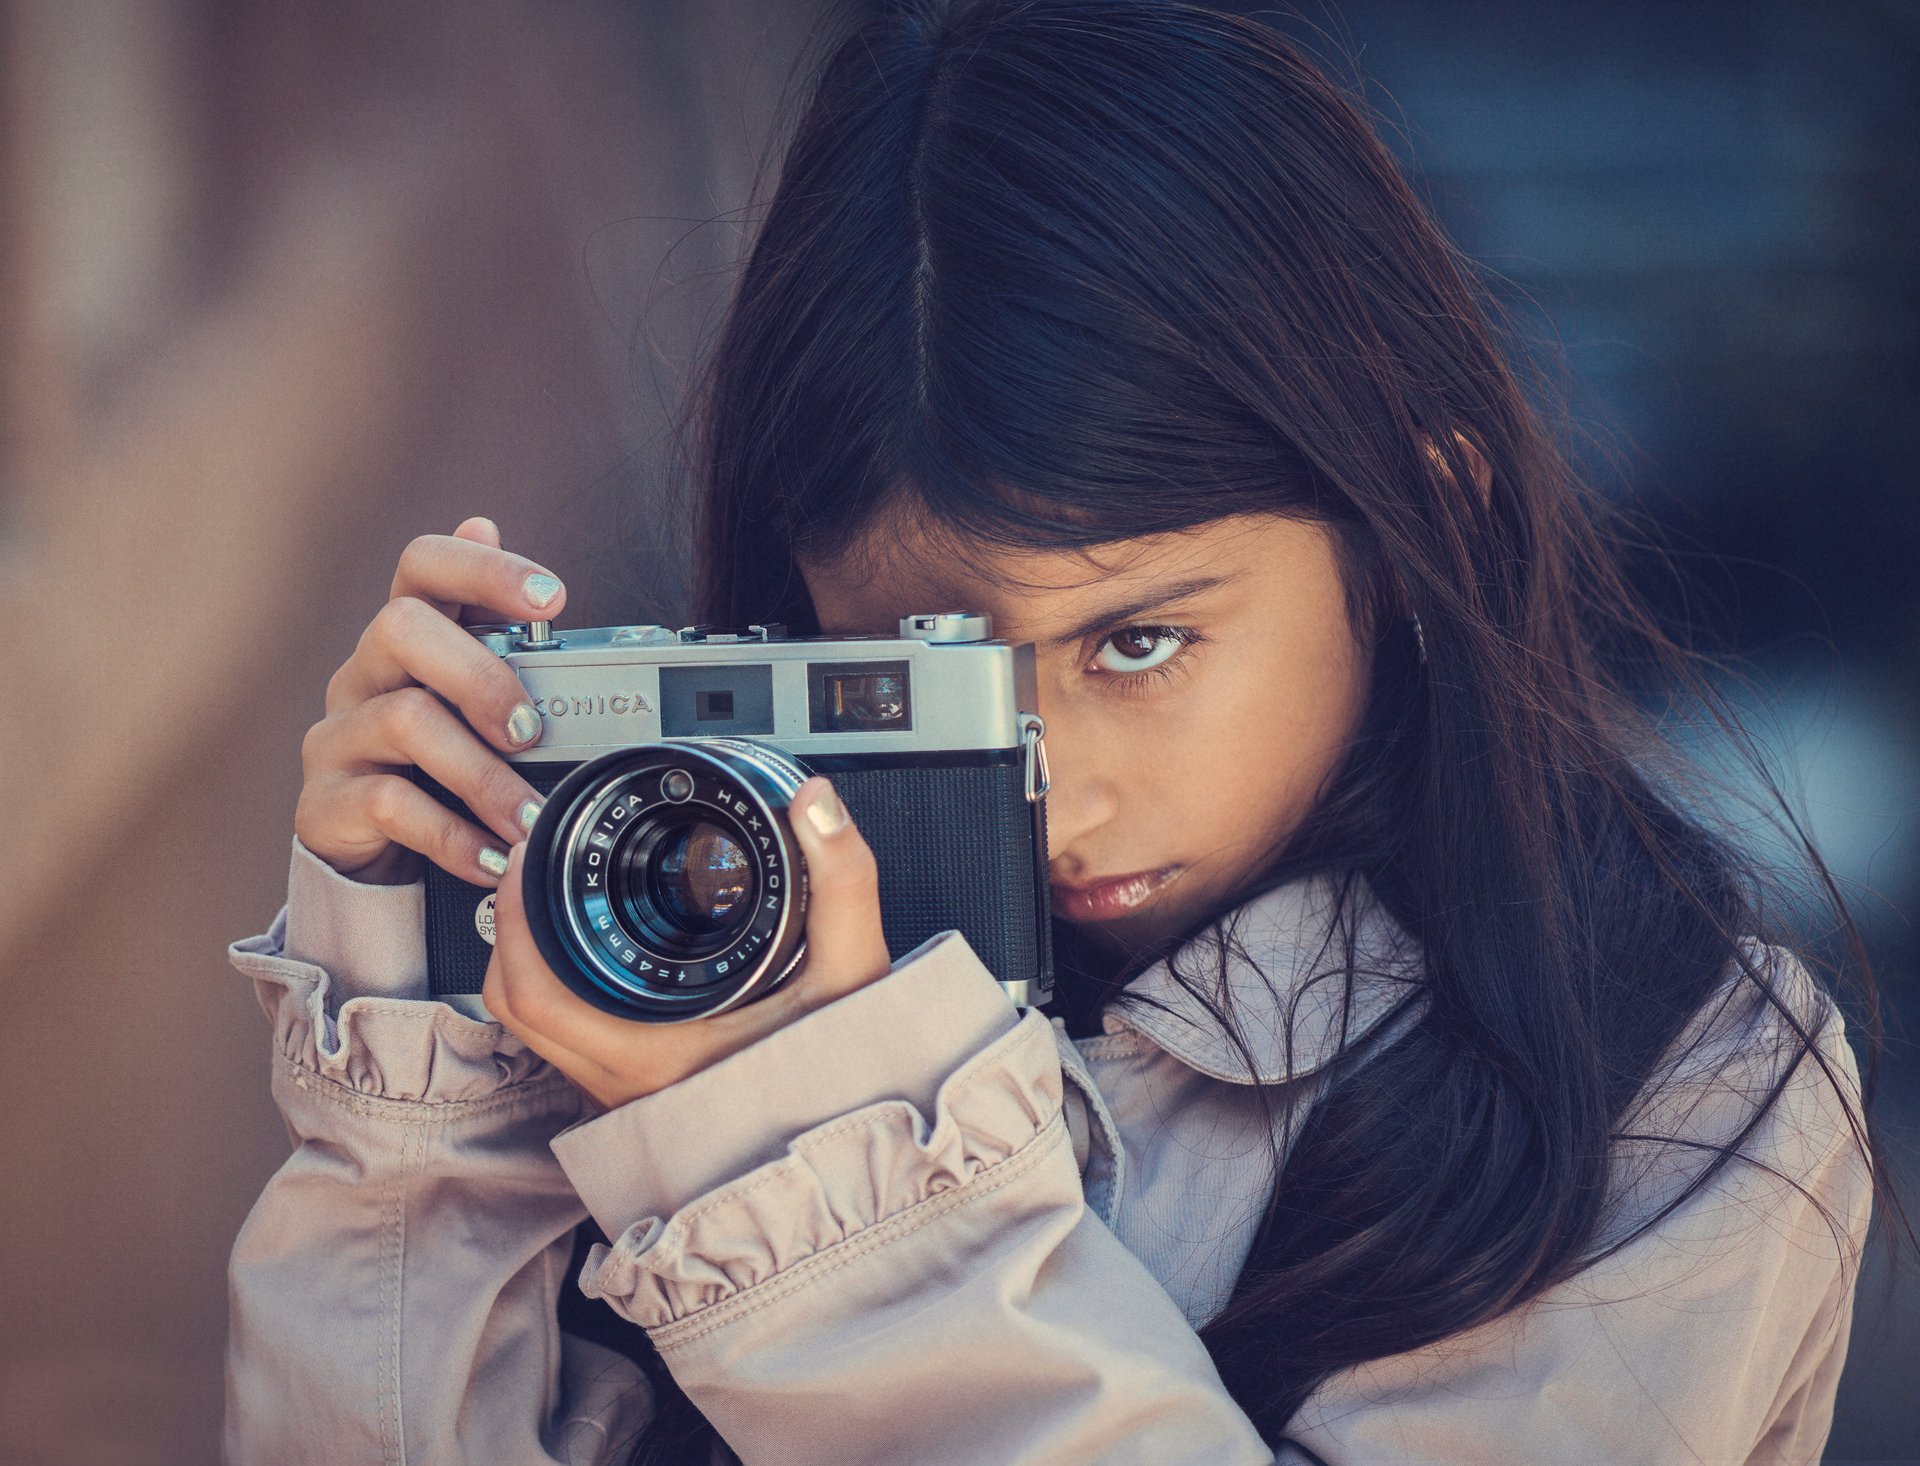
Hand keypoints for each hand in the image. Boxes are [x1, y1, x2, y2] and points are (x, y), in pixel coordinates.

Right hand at [294, 516, 568, 884]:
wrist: (372, 850)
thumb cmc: (437, 759)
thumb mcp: (473, 698)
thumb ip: (493, 631)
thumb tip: (485, 521)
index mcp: (408, 636)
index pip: (423, 564)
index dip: (483, 567)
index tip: (551, 598)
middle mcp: (365, 672)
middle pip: (401, 627)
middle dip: (480, 676)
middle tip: (532, 730)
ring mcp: (339, 736)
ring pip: (403, 721)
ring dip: (482, 774)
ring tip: (528, 816)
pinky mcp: (326, 802)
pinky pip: (389, 804)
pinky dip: (453, 835)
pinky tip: (492, 855)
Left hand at [481, 776, 893, 1106]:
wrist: (861, 1149)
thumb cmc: (851, 1083)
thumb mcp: (854, 974)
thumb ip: (840, 883)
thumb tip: (815, 805)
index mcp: (652, 1055)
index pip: (534, 992)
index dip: (514, 916)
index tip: (532, 857)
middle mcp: (623, 1084)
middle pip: (516, 1004)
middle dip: (513, 925)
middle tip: (537, 865)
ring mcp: (624, 1095)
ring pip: (536, 1027)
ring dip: (534, 958)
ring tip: (560, 896)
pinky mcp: (637, 1096)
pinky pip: (567, 1040)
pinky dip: (564, 988)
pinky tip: (600, 950)